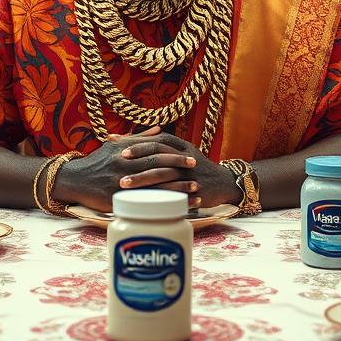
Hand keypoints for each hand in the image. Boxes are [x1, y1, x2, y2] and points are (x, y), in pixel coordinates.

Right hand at [52, 131, 200, 211]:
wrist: (74, 179)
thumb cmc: (97, 161)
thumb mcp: (114, 145)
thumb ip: (138, 138)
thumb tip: (159, 129)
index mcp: (125, 151)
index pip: (154, 151)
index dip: (174, 155)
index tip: (191, 158)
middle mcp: (123, 164)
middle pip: (156, 166)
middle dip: (179, 168)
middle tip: (197, 171)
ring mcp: (120, 183)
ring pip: (154, 185)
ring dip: (177, 188)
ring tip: (195, 190)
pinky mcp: (116, 200)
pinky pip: (144, 204)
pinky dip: (162, 205)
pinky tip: (177, 208)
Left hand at [116, 133, 237, 208]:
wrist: (222, 182)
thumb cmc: (193, 167)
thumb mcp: (179, 151)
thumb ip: (157, 144)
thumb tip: (125, 139)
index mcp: (180, 146)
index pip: (156, 140)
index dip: (137, 141)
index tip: (117, 144)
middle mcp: (184, 157)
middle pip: (158, 154)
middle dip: (137, 159)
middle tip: (118, 162)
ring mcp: (189, 174)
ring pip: (163, 174)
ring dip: (142, 179)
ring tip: (123, 184)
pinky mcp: (193, 191)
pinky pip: (173, 193)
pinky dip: (157, 196)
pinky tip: (142, 201)